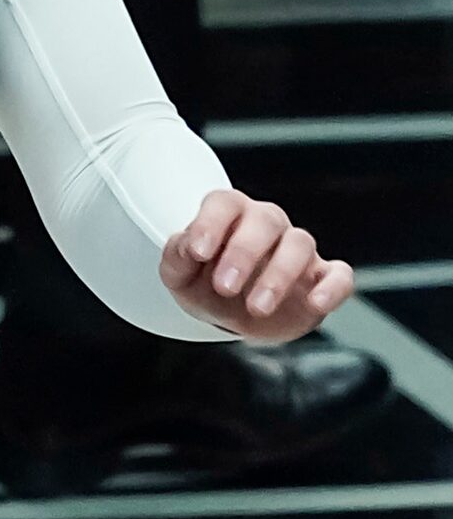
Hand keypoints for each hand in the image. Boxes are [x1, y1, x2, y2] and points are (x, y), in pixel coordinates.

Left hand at [159, 190, 355, 342]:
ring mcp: (297, 250)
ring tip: (256, 308)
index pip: (224, 203)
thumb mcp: (179, 275)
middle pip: (265, 221)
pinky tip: (317, 303)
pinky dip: (333, 287)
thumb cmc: (203, 284)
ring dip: (279, 276)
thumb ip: (177, 256)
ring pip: (299, 245)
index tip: (198, 253)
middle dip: (244, 253)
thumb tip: (187, 245)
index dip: (211, 223)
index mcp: (229, 215)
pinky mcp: (322, 278)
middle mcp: (266, 224)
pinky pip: (340, 274)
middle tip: (224, 286)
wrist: (228, 315)